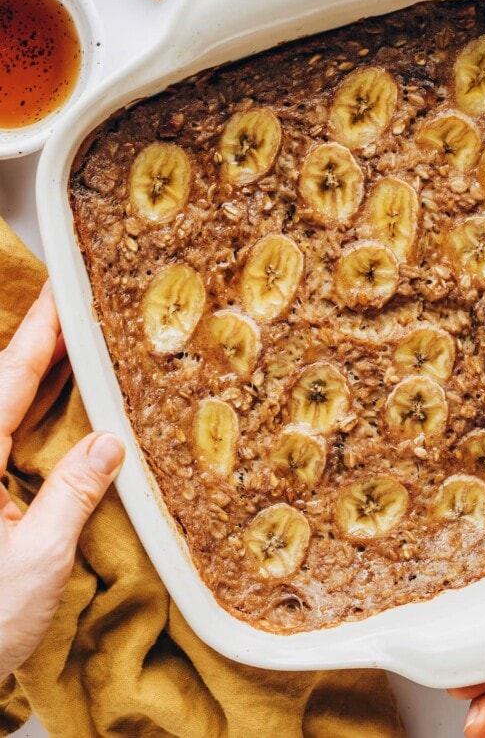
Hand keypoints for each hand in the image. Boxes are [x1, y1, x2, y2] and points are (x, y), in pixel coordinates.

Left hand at [0, 282, 124, 679]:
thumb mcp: (38, 558)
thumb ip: (72, 493)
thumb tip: (109, 441)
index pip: (9, 380)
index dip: (40, 332)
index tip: (64, 291)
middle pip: (4, 383)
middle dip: (40, 339)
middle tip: (81, 302)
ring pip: (5, 407)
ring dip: (39, 369)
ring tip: (79, 339)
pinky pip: (10, 435)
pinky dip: (37, 407)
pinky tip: (62, 400)